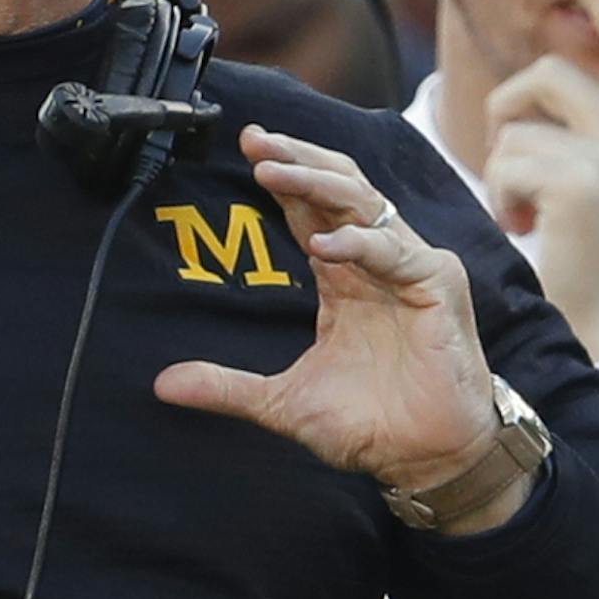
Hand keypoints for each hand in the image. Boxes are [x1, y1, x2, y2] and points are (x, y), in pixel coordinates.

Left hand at [155, 127, 521, 525]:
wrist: (424, 460)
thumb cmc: (369, 426)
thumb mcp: (282, 403)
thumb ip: (227, 387)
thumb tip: (162, 386)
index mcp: (345, 278)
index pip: (309, 211)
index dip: (281, 178)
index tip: (244, 148)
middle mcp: (377, 262)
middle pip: (337, 188)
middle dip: (296, 159)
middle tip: (253, 139)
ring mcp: (410, 268)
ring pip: (364, 204)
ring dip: (317, 183)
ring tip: (272, 173)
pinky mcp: (437, 286)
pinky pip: (395, 251)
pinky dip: (359, 243)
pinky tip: (323, 244)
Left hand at [482, 0, 598, 362]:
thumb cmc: (587, 265)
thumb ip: (584, 134)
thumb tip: (538, 89)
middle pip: (550, 72)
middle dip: (508, 110)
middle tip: (507, 166)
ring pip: (516, 127)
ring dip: (500, 174)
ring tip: (525, 218)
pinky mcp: (582, 181)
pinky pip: (505, 163)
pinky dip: (498, 200)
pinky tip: (525, 232)